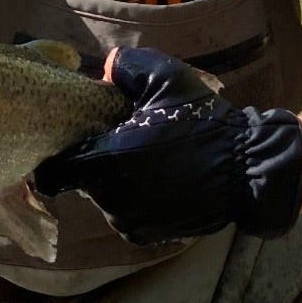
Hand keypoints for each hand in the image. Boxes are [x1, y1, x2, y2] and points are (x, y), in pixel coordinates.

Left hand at [34, 47, 301, 244]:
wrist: (245, 170)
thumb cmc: (203, 123)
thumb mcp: (168, 79)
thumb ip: (127, 68)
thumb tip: (104, 67)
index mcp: (106, 159)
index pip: (56, 170)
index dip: (60, 155)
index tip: (73, 142)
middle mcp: (110, 197)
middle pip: (83, 180)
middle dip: (96, 161)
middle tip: (124, 142)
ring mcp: (128, 220)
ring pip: (105, 198)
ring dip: (116, 182)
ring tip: (147, 162)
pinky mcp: (146, 235)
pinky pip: (126, 215)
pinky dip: (134, 200)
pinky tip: (160, 182)